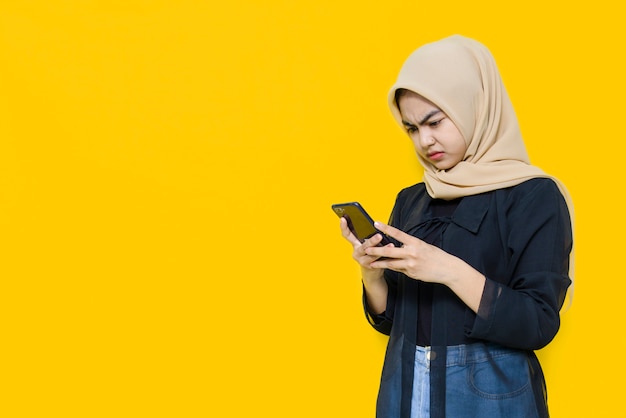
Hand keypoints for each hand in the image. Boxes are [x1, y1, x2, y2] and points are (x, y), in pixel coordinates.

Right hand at [339, 218, 392, 268]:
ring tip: (390, 245)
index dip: (344, 227)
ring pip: (371, 255)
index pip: (347, 234)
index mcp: (355, 244)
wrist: (372, 272)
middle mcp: (356, 252)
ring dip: (381, 250)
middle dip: (372, 241)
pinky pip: (377, 262)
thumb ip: (369, 236)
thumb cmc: (372, 254)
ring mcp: (362, 261)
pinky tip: (391, 253)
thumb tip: (378, 225)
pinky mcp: (369, 267)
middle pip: (363, 247)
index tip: (343, 218)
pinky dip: (385, 257)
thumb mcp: (368, 244)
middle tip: (379, 236)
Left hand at [363, 221, 486, 312]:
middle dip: (376, 250)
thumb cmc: (436, 256)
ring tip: (369, 262)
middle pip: (390, 251)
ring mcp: (411, 264)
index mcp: (415, 242)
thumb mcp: (423, 246)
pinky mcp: (411, 273)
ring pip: (391, 264)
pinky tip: (384, 267)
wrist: (447, 269)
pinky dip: (392, 268)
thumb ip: (410, 246)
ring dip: (379, 263)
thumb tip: (397, 246)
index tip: (376, 223)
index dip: (386, 228)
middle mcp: (412, 253)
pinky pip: (399, 270)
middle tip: (366, 248)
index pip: (398, 234)